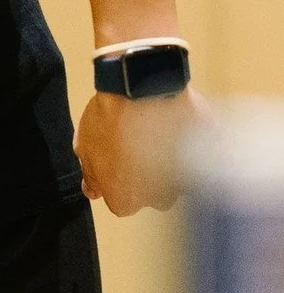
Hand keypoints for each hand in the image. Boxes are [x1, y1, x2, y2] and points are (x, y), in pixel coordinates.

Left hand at [74, 85, 209, 214]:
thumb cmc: (111, 118)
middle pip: (154, 192)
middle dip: (149, 171)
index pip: (123, 198)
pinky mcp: (205, 162)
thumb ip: (92, 175)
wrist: (142, 92)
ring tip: (160, 132)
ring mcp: (184, 183)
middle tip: (140, 142)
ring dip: (173, 160)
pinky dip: (192, 145)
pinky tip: (179, 127)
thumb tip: (94, 190)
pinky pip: (201, 157)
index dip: (122, 175)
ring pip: (178, 177)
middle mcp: (157, 200)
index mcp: (125, 200)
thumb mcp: (86, 145)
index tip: (122, 156)